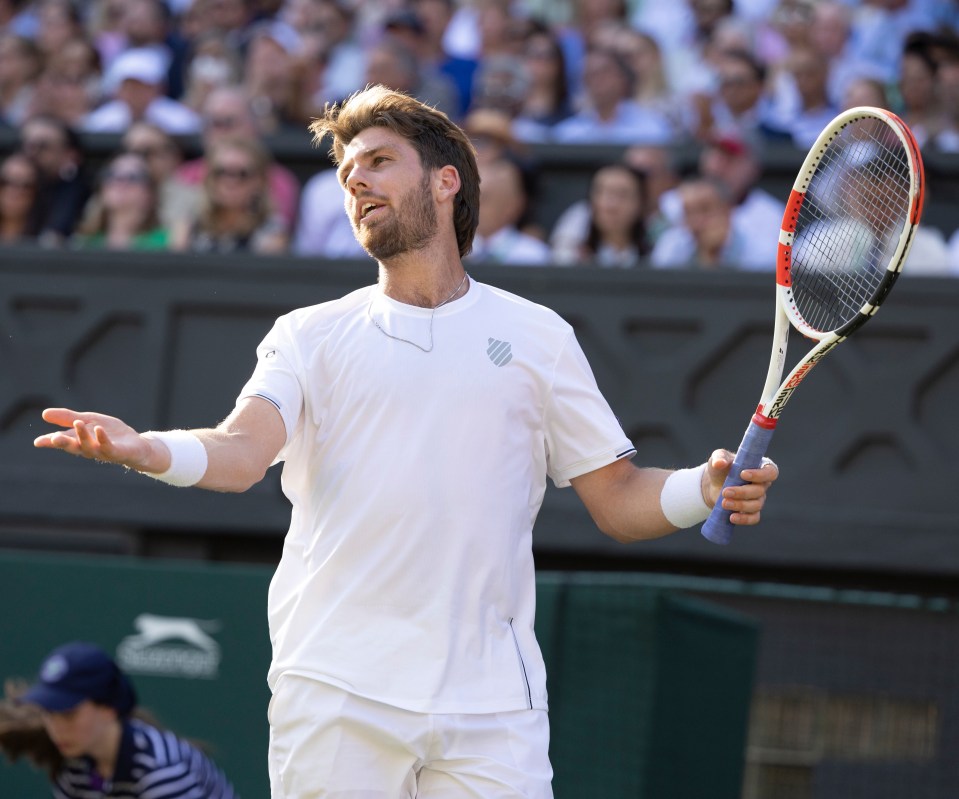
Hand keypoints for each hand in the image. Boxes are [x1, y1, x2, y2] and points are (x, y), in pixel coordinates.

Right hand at [33, 408, 164, 471]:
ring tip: (78, 423)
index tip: (38, 442)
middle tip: (54, 438)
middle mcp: (88, 448)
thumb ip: (68, 418)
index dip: (50, 442)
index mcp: (79, 441)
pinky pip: (108, 447)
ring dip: (82, 436)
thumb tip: (43, 413)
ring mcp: (102, 451)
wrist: (136, 445)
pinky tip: (98, 430)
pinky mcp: (117, 452)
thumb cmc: (110, 434)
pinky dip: (102, 439)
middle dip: (63, 443)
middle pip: (73, 447)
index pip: (62, 441)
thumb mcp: (89, 420)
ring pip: (89, 447)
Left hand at [703, 449, 778, 525]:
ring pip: (756, 505)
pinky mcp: (750, 511)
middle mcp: (762, 484)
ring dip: (740, 505)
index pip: (770, 472)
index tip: (742, 474)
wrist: (712, 484)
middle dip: (742, 492)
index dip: (760, 475)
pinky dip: (744, 519)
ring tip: (724, 503)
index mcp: (760, 467)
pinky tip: (731, 517)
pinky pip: (753, 518)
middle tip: (725, 491)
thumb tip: (720, 463)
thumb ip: (719, 457)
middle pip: (759, 491)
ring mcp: (758, 499)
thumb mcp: (718, 457)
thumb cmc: (721, 467)